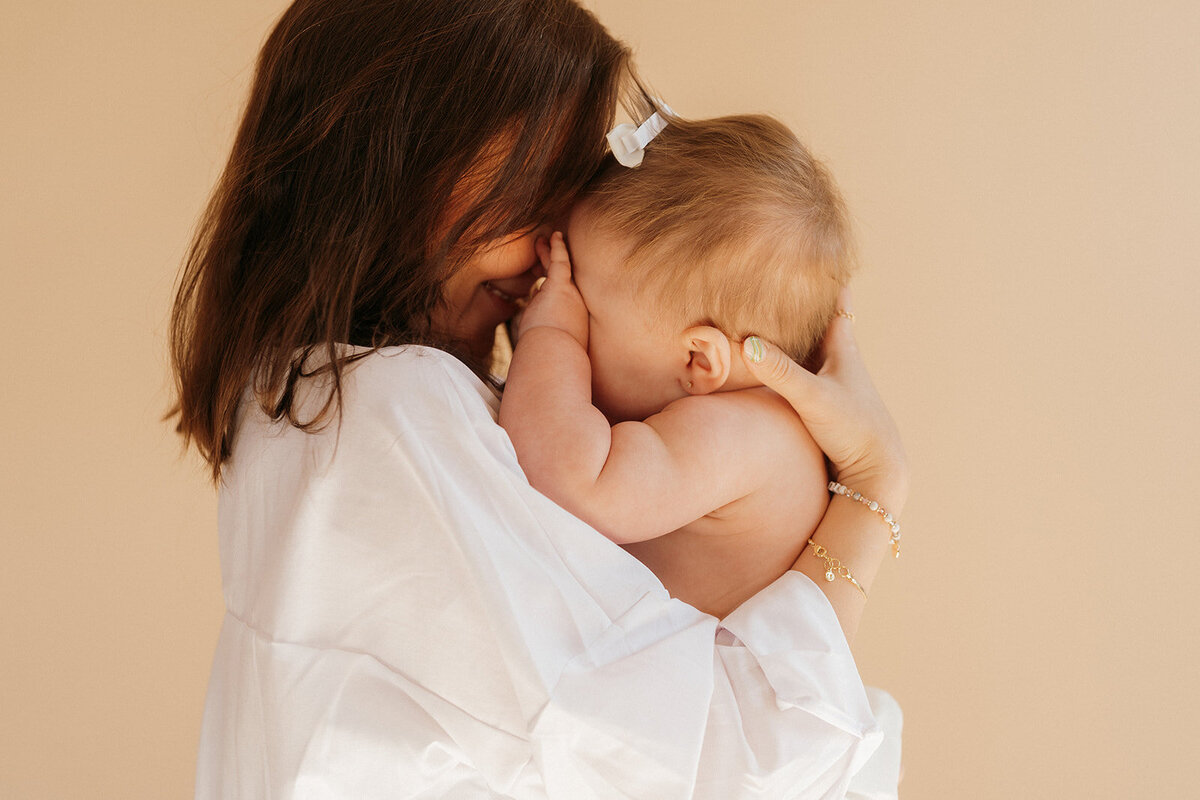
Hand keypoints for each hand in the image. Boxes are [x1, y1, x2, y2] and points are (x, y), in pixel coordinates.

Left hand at [516, 231, 588, 347]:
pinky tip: (553, 235)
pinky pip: (559, 261)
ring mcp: (569, 294)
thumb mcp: (544, 343)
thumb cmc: (549, 358)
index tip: (552, 283)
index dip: (557, 289)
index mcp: (571, 320)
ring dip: (547, 254)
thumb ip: (537, 327)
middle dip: (555, 266)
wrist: (553, 358)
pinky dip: (556, 248)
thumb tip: (529, 320)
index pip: (564, 300)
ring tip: (540, 240)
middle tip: (548, 253)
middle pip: (565, 280)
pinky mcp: (560, 286)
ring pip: (557, 268)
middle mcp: (574, 305)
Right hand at [740, 287, 907, 506]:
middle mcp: (841, 363)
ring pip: (814, 350)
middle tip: (787, 280)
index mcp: (843, 349)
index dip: (828, 280)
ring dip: (797, 335)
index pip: (838, 303)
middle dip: (806, 303)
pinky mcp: (826, 409)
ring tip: (774, 315)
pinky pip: (804, 375)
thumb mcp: (812, 397)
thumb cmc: (853, 430)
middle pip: (823, 322)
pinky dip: (789, 364)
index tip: (817, 256)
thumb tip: (745, 343)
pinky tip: (773, 367)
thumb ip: (778, 371)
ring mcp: (835, 386)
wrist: (876, 473)